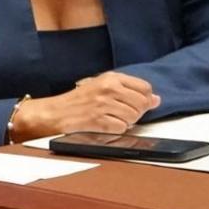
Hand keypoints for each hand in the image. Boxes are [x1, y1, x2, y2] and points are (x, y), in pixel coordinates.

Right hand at [11, 71, 160, 140]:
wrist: (52, 113)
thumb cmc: (76, 101)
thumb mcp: (102, 88)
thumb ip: (130, 91)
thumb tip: (156, 99)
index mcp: (110, 78)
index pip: (144, 88)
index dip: (143, 99)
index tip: (135, 104)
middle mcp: (108, 89)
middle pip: (141, 104)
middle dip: (135, 113)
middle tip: (120, 114)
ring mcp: (103, 105)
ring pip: (133, 117)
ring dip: (125, 123)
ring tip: (110, 120)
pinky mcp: (97, 120)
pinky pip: (120, 128)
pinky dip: (115, 131)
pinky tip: (104, 126)